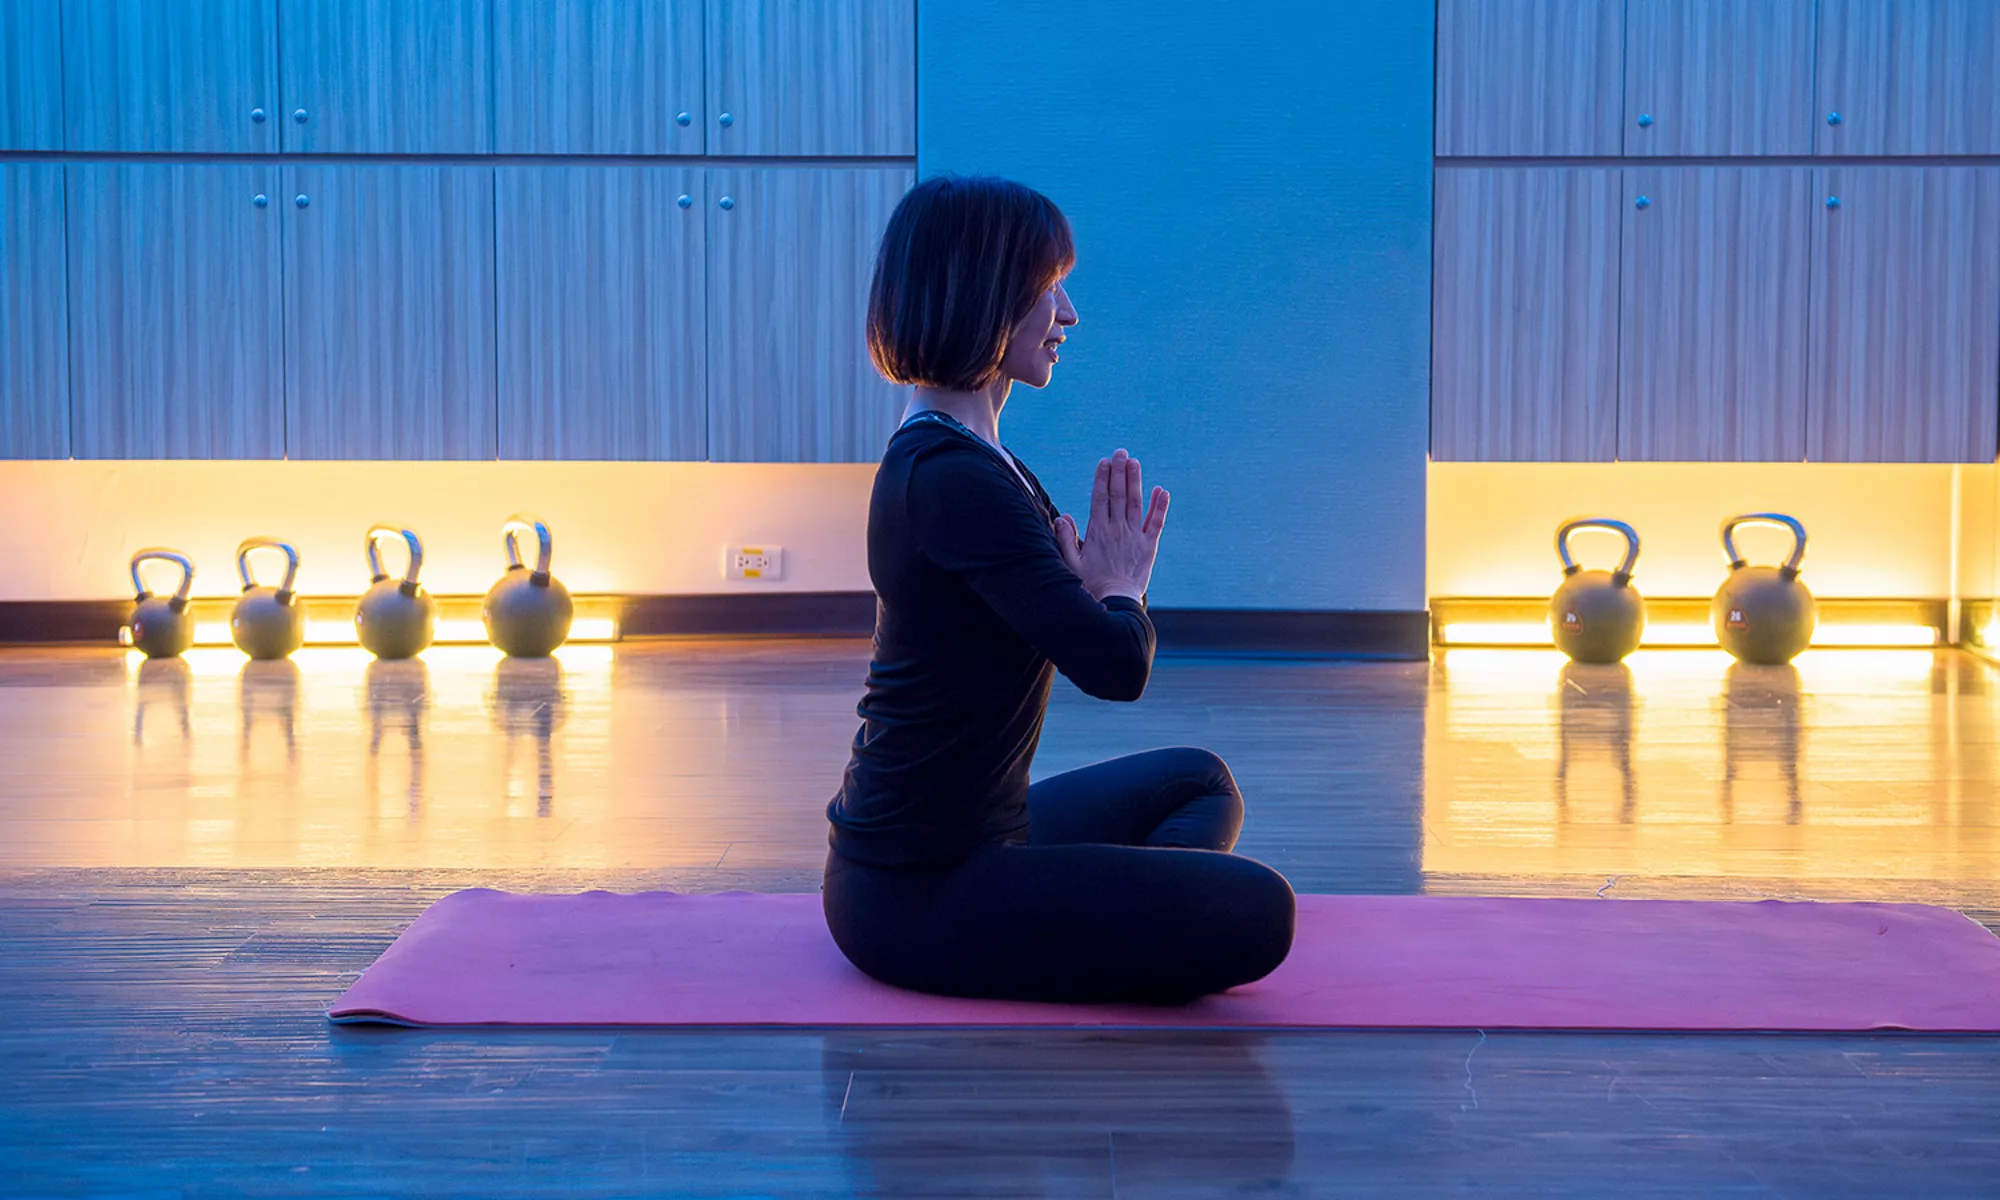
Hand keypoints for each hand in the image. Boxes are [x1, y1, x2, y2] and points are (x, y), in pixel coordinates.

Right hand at [1053, 448, 1168, 601]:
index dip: (1102, 478)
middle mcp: (1117, 530)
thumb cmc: (1092, 585)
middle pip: (1118, 495)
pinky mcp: (1150, 546)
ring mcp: (1135, 536)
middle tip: (1121, 452)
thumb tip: (1063, 517)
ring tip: (1135, 462)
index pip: (1100, 498)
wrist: (1117, 603)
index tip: (1104, 462)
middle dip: (1119, 471)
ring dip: (1136, 481)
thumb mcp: (1071, 563)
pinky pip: (1156, 522)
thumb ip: (1066, 539)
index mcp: (1097, 532)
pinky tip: (1162, 491)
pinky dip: (1160, 506)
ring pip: (1136, 503)